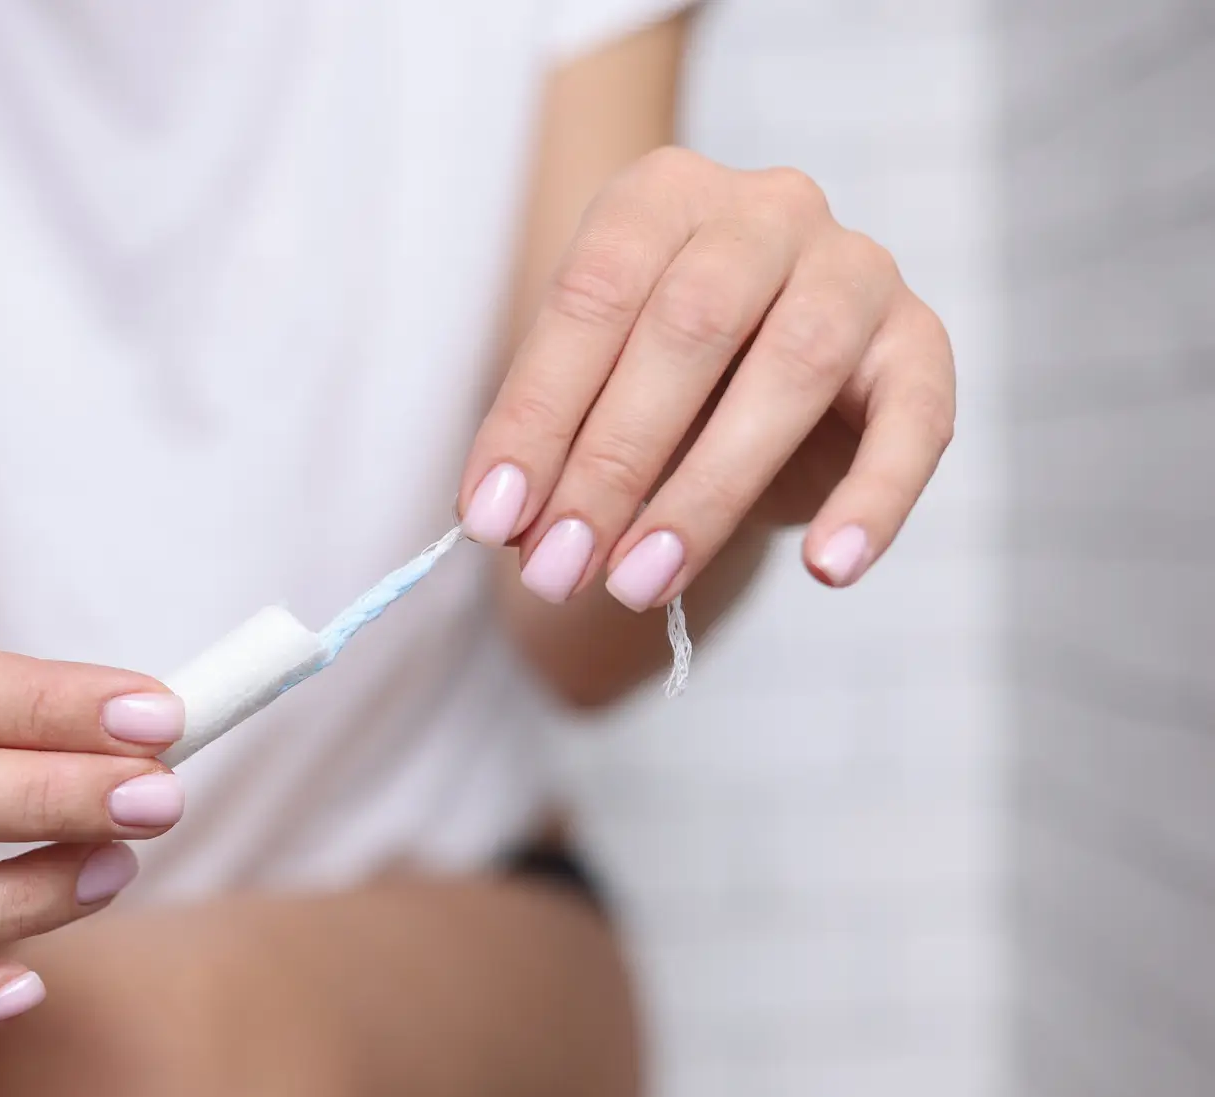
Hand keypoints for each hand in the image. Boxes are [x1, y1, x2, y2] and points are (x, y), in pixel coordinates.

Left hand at [456, 146, 955, 608]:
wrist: (750, 374)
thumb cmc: (651, 378)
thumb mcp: (584, 394)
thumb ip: (547, 443)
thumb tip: (507, 525)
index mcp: (662, 196)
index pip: (593, 293)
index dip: (536, 412)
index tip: (491, 519)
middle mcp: (768, 210)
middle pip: (691, 323)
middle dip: (612, 461)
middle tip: (558, 567)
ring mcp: (856, 267)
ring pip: (793, 367)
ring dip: (708, 492)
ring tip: (641, 584)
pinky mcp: (921, 344)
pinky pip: (915, 422)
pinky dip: (874, 501)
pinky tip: (827, 570)